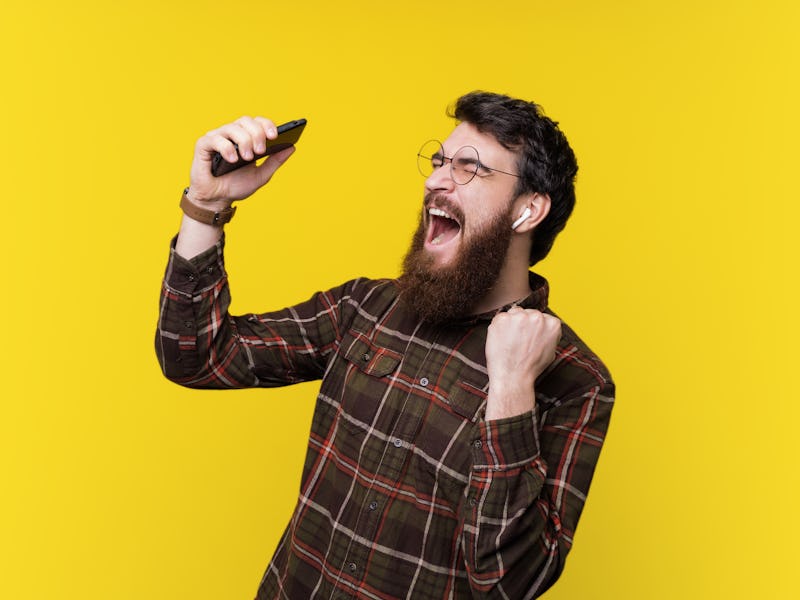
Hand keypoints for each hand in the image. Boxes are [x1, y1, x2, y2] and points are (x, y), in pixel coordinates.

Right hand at [186, 116, 295, 208]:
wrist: (216, 200)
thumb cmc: (236, 186)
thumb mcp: (261, 175)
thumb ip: (275, 161)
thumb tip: (292, 147)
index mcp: (245, 138)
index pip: (257, 122)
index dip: (267, 124)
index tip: (275, 135)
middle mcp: (231, 134)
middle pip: (246, 121)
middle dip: (257, 134)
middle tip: (261, 151)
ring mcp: (216, 138)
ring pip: (232, 128)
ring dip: (244, 141)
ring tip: (247, 157)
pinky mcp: (203, 145)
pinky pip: (215, 139)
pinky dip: (226, 147)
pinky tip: (232, 159)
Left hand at [484, 306, 560, 420]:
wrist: (513, 377)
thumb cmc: (531, 367)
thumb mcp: (551, 351)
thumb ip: (549, 334)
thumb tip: (545, 324)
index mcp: (552, 323)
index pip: (541, 317)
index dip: (533, 328)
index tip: (529, 338)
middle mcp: (537, 316)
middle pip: (527, 313)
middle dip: (523, 324)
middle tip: (518, 341)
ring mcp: (518, 317)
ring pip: (514, 313)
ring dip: (511, 323)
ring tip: (510, 342)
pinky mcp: (502, 319)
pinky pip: (500, 318)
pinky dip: (499, 327)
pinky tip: (502, 340)